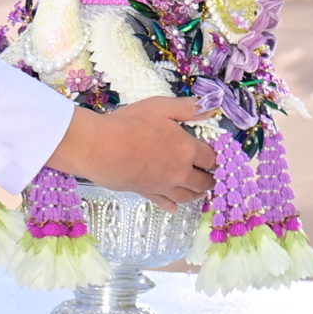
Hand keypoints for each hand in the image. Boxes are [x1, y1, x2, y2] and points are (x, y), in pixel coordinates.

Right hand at [48, 97, 215, 209]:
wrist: (99, 147)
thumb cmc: (128, 124)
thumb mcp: (160, 107)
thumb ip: (188, 108)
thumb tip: (211, 107)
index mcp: (187, 149)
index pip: (211, 158)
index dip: (213, 157)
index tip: (211, 156)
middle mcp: (180, 171)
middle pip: (203, 181)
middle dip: (209, 178)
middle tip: (209, 176)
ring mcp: (164, 185)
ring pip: (188, 196)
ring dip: (196, 193)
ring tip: (199, 191)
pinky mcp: (147, 193)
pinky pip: (165, 202)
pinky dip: (172, 205)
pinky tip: (174, 206)